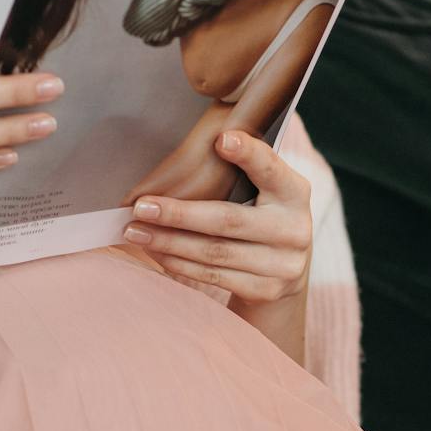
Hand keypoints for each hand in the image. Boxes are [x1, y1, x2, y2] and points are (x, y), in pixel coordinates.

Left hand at [122, 130, 311, 305]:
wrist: (288, 272)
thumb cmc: (264, 216)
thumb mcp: (267, 191)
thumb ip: (243, 171)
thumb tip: (181, 157)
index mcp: (294, 192)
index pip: (271, 169)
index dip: (249, 155)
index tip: (221, 140)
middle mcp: (293, 228)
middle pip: (229, 219)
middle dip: (179, 214)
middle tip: (141, 207)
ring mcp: (282, 264)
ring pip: (214, 252)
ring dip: (169, 242)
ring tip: (136, 231)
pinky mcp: (266, 290)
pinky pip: (214, 276)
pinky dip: (180, 263)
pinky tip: (156, 252)